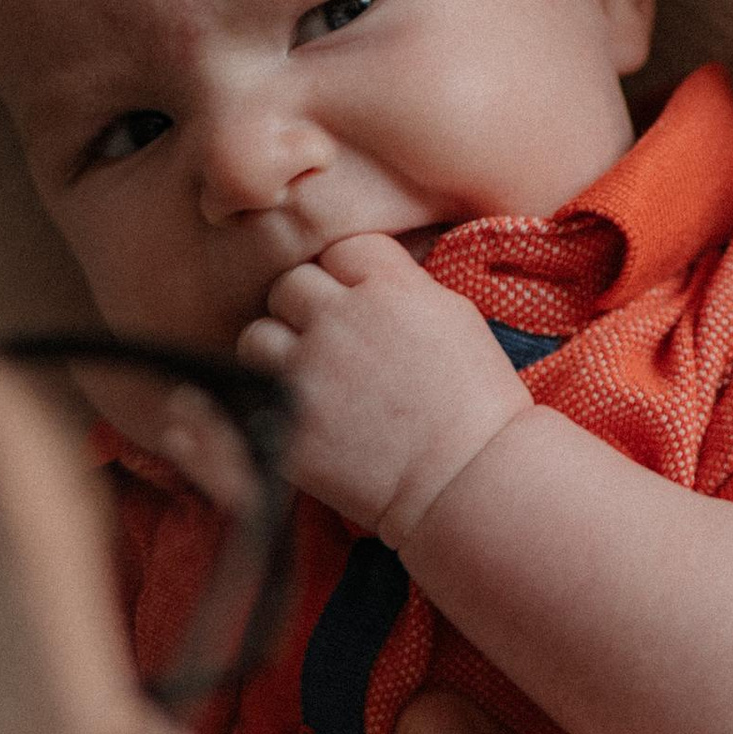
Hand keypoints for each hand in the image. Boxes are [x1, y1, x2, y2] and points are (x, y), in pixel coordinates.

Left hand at [237, 235, 530, 543]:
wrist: (465, 482)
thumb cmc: (476, 403)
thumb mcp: (455, 319)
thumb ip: (403, 286)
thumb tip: (365, 276)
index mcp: (387, 288)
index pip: (341, 250)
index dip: (349, 276)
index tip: (363, 304)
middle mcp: (339, 320)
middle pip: (291, 285)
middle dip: (308, 310)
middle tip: (332, 343)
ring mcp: (307, 371)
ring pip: (258, 335)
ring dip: (277, 351)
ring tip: (306, 377)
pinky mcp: (286, 420)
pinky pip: (256, 394)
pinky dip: (276, 403)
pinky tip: (307, 417)